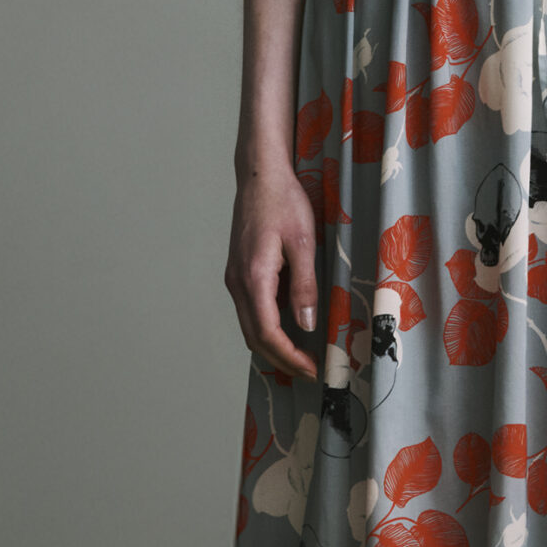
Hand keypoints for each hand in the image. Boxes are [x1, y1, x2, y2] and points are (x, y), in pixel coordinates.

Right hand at [226, 162, 320, 381]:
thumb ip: (304, 285)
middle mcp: (238, 283)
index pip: (268, 334)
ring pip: (250, 326)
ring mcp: (234, 278)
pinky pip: (250, 310)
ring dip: (273, 346)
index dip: (289, 356)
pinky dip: (267, 327)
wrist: (259, 176)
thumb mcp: (303, 243)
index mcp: (254, 278)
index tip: (311, 367)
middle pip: (254, 338)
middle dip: (281, 359)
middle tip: (309, 369)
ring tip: (301, 354)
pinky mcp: (238, 272)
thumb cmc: (283, 202)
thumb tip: (306, 324)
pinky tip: (289, 326)